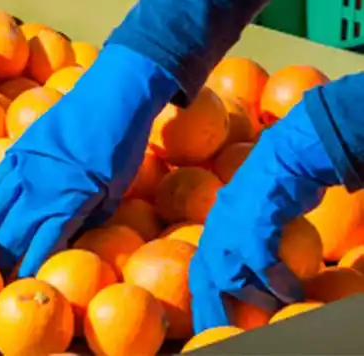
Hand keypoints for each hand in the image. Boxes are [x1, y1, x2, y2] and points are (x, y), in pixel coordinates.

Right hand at [0, 44, 178, 277]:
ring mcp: (24, 167)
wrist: (111, 96)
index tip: (20, 286)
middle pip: (11, 233)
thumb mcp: (114, 191)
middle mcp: (40, 187)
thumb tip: (69, 236)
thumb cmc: (121, 147)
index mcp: (68, 202)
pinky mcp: (18, 149)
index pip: (41, 246)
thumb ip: (89, 217)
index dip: (28, 269)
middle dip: (0, 259)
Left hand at [189, 101, 339, 332]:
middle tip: (228, 334)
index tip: (207, 321)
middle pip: (205, 280)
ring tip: (275, 307)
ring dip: (255, 298)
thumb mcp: (248, 211)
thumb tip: (249, 264)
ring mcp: (233, 227)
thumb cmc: (273, 182)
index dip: (202, 297)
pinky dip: (277, 281)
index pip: (197, 269)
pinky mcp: (256, 224)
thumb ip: (240, 234)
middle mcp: (216, 229)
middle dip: (213, 311)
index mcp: (212, 227)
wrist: (286, 155)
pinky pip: (264, 264)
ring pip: (233, 277)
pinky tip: (292, 289)